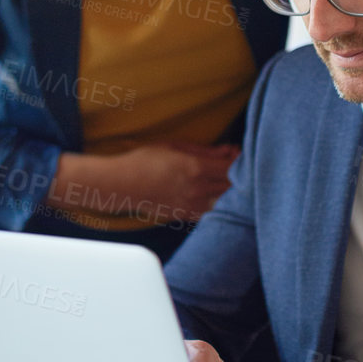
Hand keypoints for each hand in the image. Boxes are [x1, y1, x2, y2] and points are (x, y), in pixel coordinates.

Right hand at [110, 142, 238, 220]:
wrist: (122, 185)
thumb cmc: (145, 160)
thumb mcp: (174, 146)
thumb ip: (205, 150)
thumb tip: (228, 150)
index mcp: (196, 168)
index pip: (232, 167)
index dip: (239, 160)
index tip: (237, 153)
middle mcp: (198, 189)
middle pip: (232, 185)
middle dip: (237, 173)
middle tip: (231, 163)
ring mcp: (192, 205)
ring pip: (224, 200)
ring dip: (228, 189)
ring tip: (221, 178)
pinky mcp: (186, 215)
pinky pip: (211, 210)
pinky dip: (216, 201)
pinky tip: (209, 192)